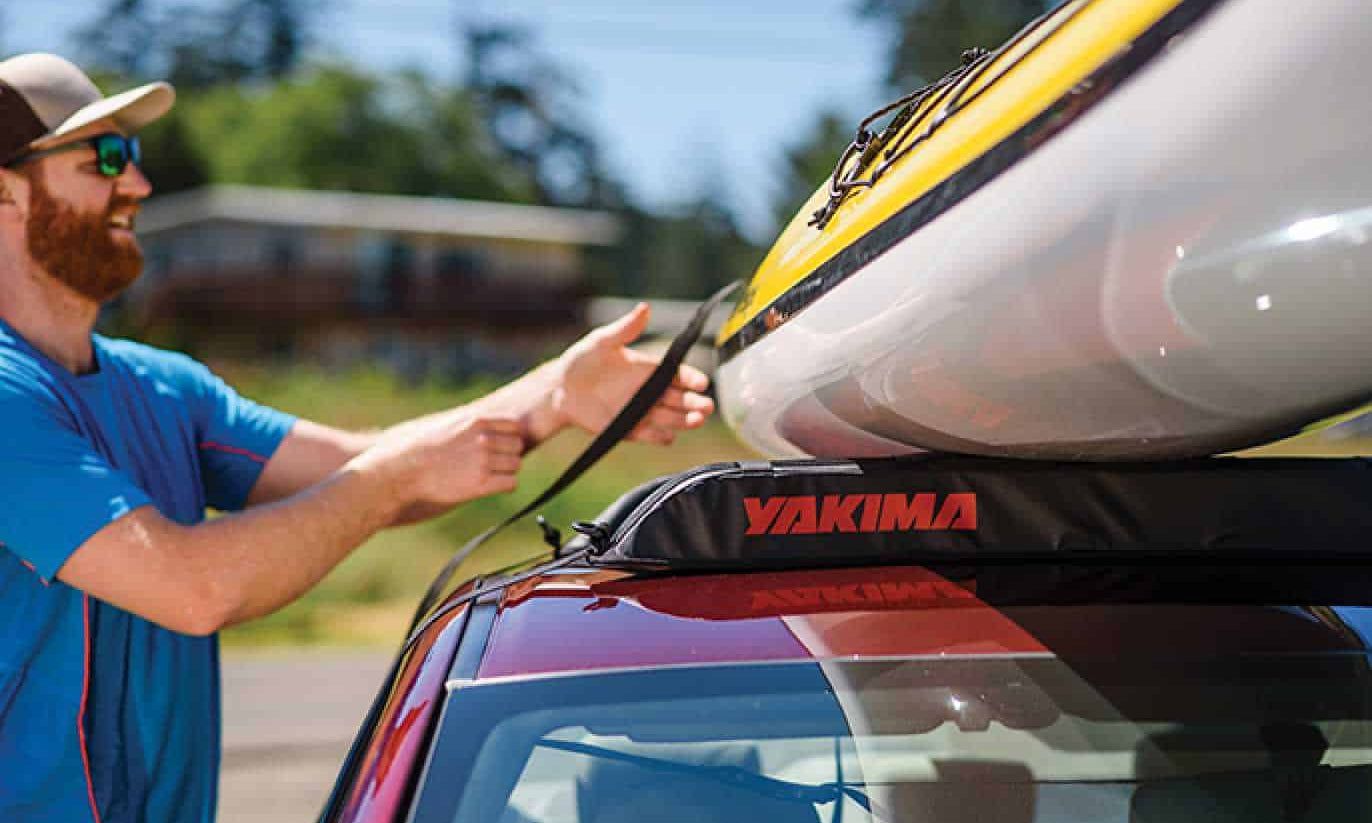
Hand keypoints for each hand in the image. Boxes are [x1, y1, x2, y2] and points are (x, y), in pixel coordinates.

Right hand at [352, 415, 523, 512]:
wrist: (401, 471)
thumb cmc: (418, 449)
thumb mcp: (445, 425)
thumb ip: (467, 424)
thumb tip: (480, 424)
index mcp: (476, 421)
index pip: (513, 427)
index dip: (508, 438)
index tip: (499, 447)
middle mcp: (483, 439)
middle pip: (517, 446)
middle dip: (509, 455)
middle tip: (495, 465)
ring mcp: (483, 461)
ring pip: (516, 465)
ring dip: (507, 471)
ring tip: (490, 476)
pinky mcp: (480, 484)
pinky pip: (510, 484)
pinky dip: (505, 486)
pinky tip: (491, 487)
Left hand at [552, 303, 714, 444]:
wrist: (560, 389)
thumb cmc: (582, 360)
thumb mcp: (603, 341)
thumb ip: (625, 328)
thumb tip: (644, 307)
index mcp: (649, 369)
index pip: (677, 375)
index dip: (691, 379)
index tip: (701, 383)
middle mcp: (649, 392)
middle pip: (680, 399)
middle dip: (695, 403)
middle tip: (706, 406)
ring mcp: (641, 412)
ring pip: (670, 418)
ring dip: (684, 421)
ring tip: (696, 421)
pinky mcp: (628, 430)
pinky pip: (649, 435)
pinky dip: (660, 437)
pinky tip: (668, 436)